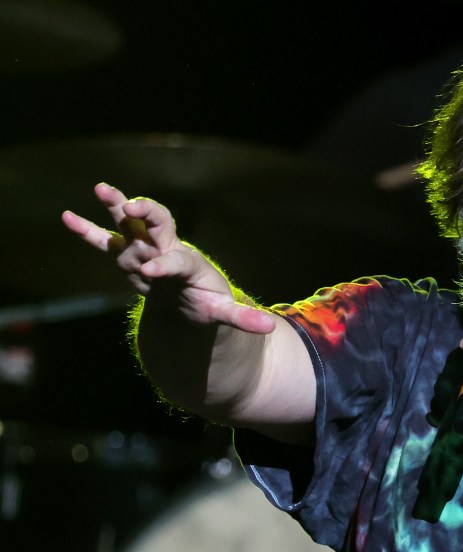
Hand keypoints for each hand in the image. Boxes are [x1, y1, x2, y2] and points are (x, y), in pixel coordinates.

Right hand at [61, 183, 273, 333]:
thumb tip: (270, 326)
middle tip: (132, 206)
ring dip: (116, 207)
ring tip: (101, 187)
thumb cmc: (206, 300)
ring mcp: (145, 248)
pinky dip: (87, 231)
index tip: (150, 271)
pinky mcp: (127, 254)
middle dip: (144, 215)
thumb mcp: (223, 311)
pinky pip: (105, 241)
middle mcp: (166, 249)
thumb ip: (241, 317)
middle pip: (157, 226)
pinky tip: (66, 216)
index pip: (175, 261)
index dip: (164, 265)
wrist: (188, 294)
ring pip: (130, 225)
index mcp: (188, 264)